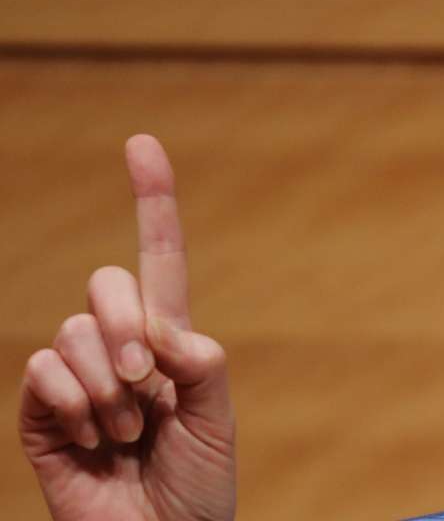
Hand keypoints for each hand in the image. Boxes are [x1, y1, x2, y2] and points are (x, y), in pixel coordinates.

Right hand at [19, 135, 235, 520]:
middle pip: (107, 284)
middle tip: (148, 385)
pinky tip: (88, 439)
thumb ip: (200, 362)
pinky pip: (41, 369)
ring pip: (74, 331)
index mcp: (171, 343)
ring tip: (125, 435)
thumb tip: (160, 327)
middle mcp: (121, 350)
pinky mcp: (40, 413)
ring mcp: (78, 380)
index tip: (141, 143)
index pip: (160, 261)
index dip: (152, 201)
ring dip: (107, 387)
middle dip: (129, 328)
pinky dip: (71, 402)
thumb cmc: (199, 487)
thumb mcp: (218, 420)